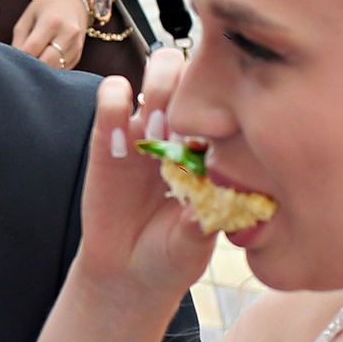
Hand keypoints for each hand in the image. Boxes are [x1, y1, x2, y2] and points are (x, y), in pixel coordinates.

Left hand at [12, 0, 93, 68]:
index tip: (12, 60)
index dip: (19, 58)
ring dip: (42, 71)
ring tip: (32, 64)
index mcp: (52, 22)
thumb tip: (14, 63)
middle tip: (21, 66)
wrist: (74, 0)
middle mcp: (67, 35)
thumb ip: (19, 41)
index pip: (32, 49)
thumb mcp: (27, 18)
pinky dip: (50, 69)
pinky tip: (44, 61)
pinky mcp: (78, 55)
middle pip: (46, 63)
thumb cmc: (45, 7)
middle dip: (31, 68)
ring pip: (55, 70)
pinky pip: (61, 70)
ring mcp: (76, 46)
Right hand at [73, 46, 216, 305]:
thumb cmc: (173, 257)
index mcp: (219, 147)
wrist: (128, 274)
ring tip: (155, 132)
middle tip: (187, 129)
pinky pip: (111, 96)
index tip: (223, 137)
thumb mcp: (192, 249)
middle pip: (200, 67)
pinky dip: (114, 101)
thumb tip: (201, 210)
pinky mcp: (107, 134)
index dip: (231, 104)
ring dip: (160, 87)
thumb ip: (198, 229)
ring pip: (160, 67)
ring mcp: (148, 126)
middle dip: (196, 85)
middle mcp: (187, 128)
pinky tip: (120, 141)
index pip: (235, 98)